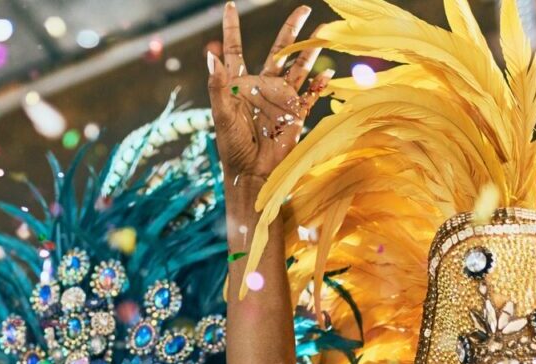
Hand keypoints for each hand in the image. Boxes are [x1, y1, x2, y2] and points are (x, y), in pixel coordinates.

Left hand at [207, 3, 325, 183]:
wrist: (252, 174)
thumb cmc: (232, 148)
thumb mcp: (221, 116)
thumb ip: (218, 86)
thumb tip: (210, 56)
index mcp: (239, 84)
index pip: (235, 50)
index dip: (232, 28)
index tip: (230, 6)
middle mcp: (262, 86)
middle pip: (279, 51)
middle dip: (290, 30)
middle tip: (303, 8)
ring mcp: (281, 99)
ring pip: (299, 67)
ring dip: (311, 51)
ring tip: (323, 31)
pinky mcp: (296, 114)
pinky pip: (311, 95)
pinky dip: (319, 85)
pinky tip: (325, 75)